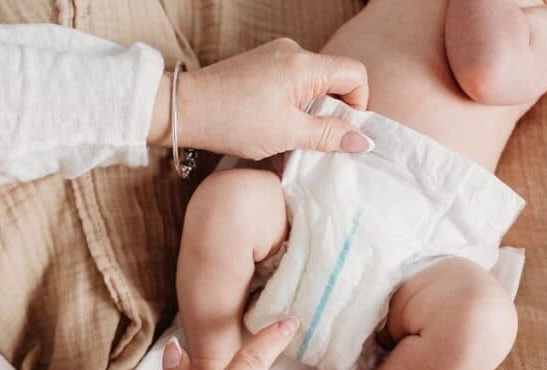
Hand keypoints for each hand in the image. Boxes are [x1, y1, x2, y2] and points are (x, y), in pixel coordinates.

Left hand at [149, 38, 371, 159]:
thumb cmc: (232, 120)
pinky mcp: (260, 64)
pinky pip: (291, 82)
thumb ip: (328, 135)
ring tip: (289, 135)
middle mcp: (293, 52)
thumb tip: (362, 141)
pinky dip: (292, 104)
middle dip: (332, 111)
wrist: (184, 108)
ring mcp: (275, 55)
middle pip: (334, 78)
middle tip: (314, 139)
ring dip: (310, 110)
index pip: (355, 75)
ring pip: (312, 83)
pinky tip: (273, 124)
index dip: (357, 105)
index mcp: (305, 64)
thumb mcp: (287, 134)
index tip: (342, 131)